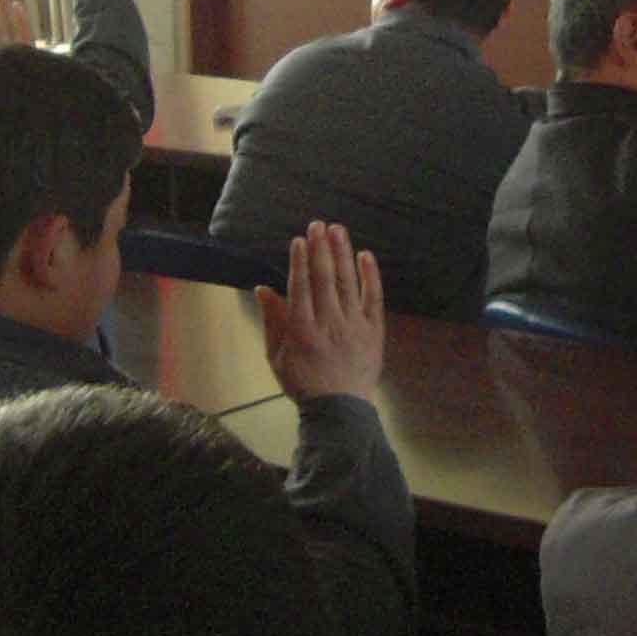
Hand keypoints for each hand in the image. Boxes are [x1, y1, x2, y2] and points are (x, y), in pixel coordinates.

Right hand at [257, 221, 386, 402]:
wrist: (340, 410)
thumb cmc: (303, 383)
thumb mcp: (276, 357)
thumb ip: (271, 321)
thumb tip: (262, 288)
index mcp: (302, 331)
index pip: (300, 287)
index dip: (300, 261)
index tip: (299, 240)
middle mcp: (329, 324)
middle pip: (324, 280)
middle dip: (321, 249)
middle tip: (318, 225)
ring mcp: (354, 327)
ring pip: (347, 283)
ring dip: (342, 254)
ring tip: (338, 230)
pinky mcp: (374, 331)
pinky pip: (373, 298)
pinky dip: (370, 276)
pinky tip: (365, 256)